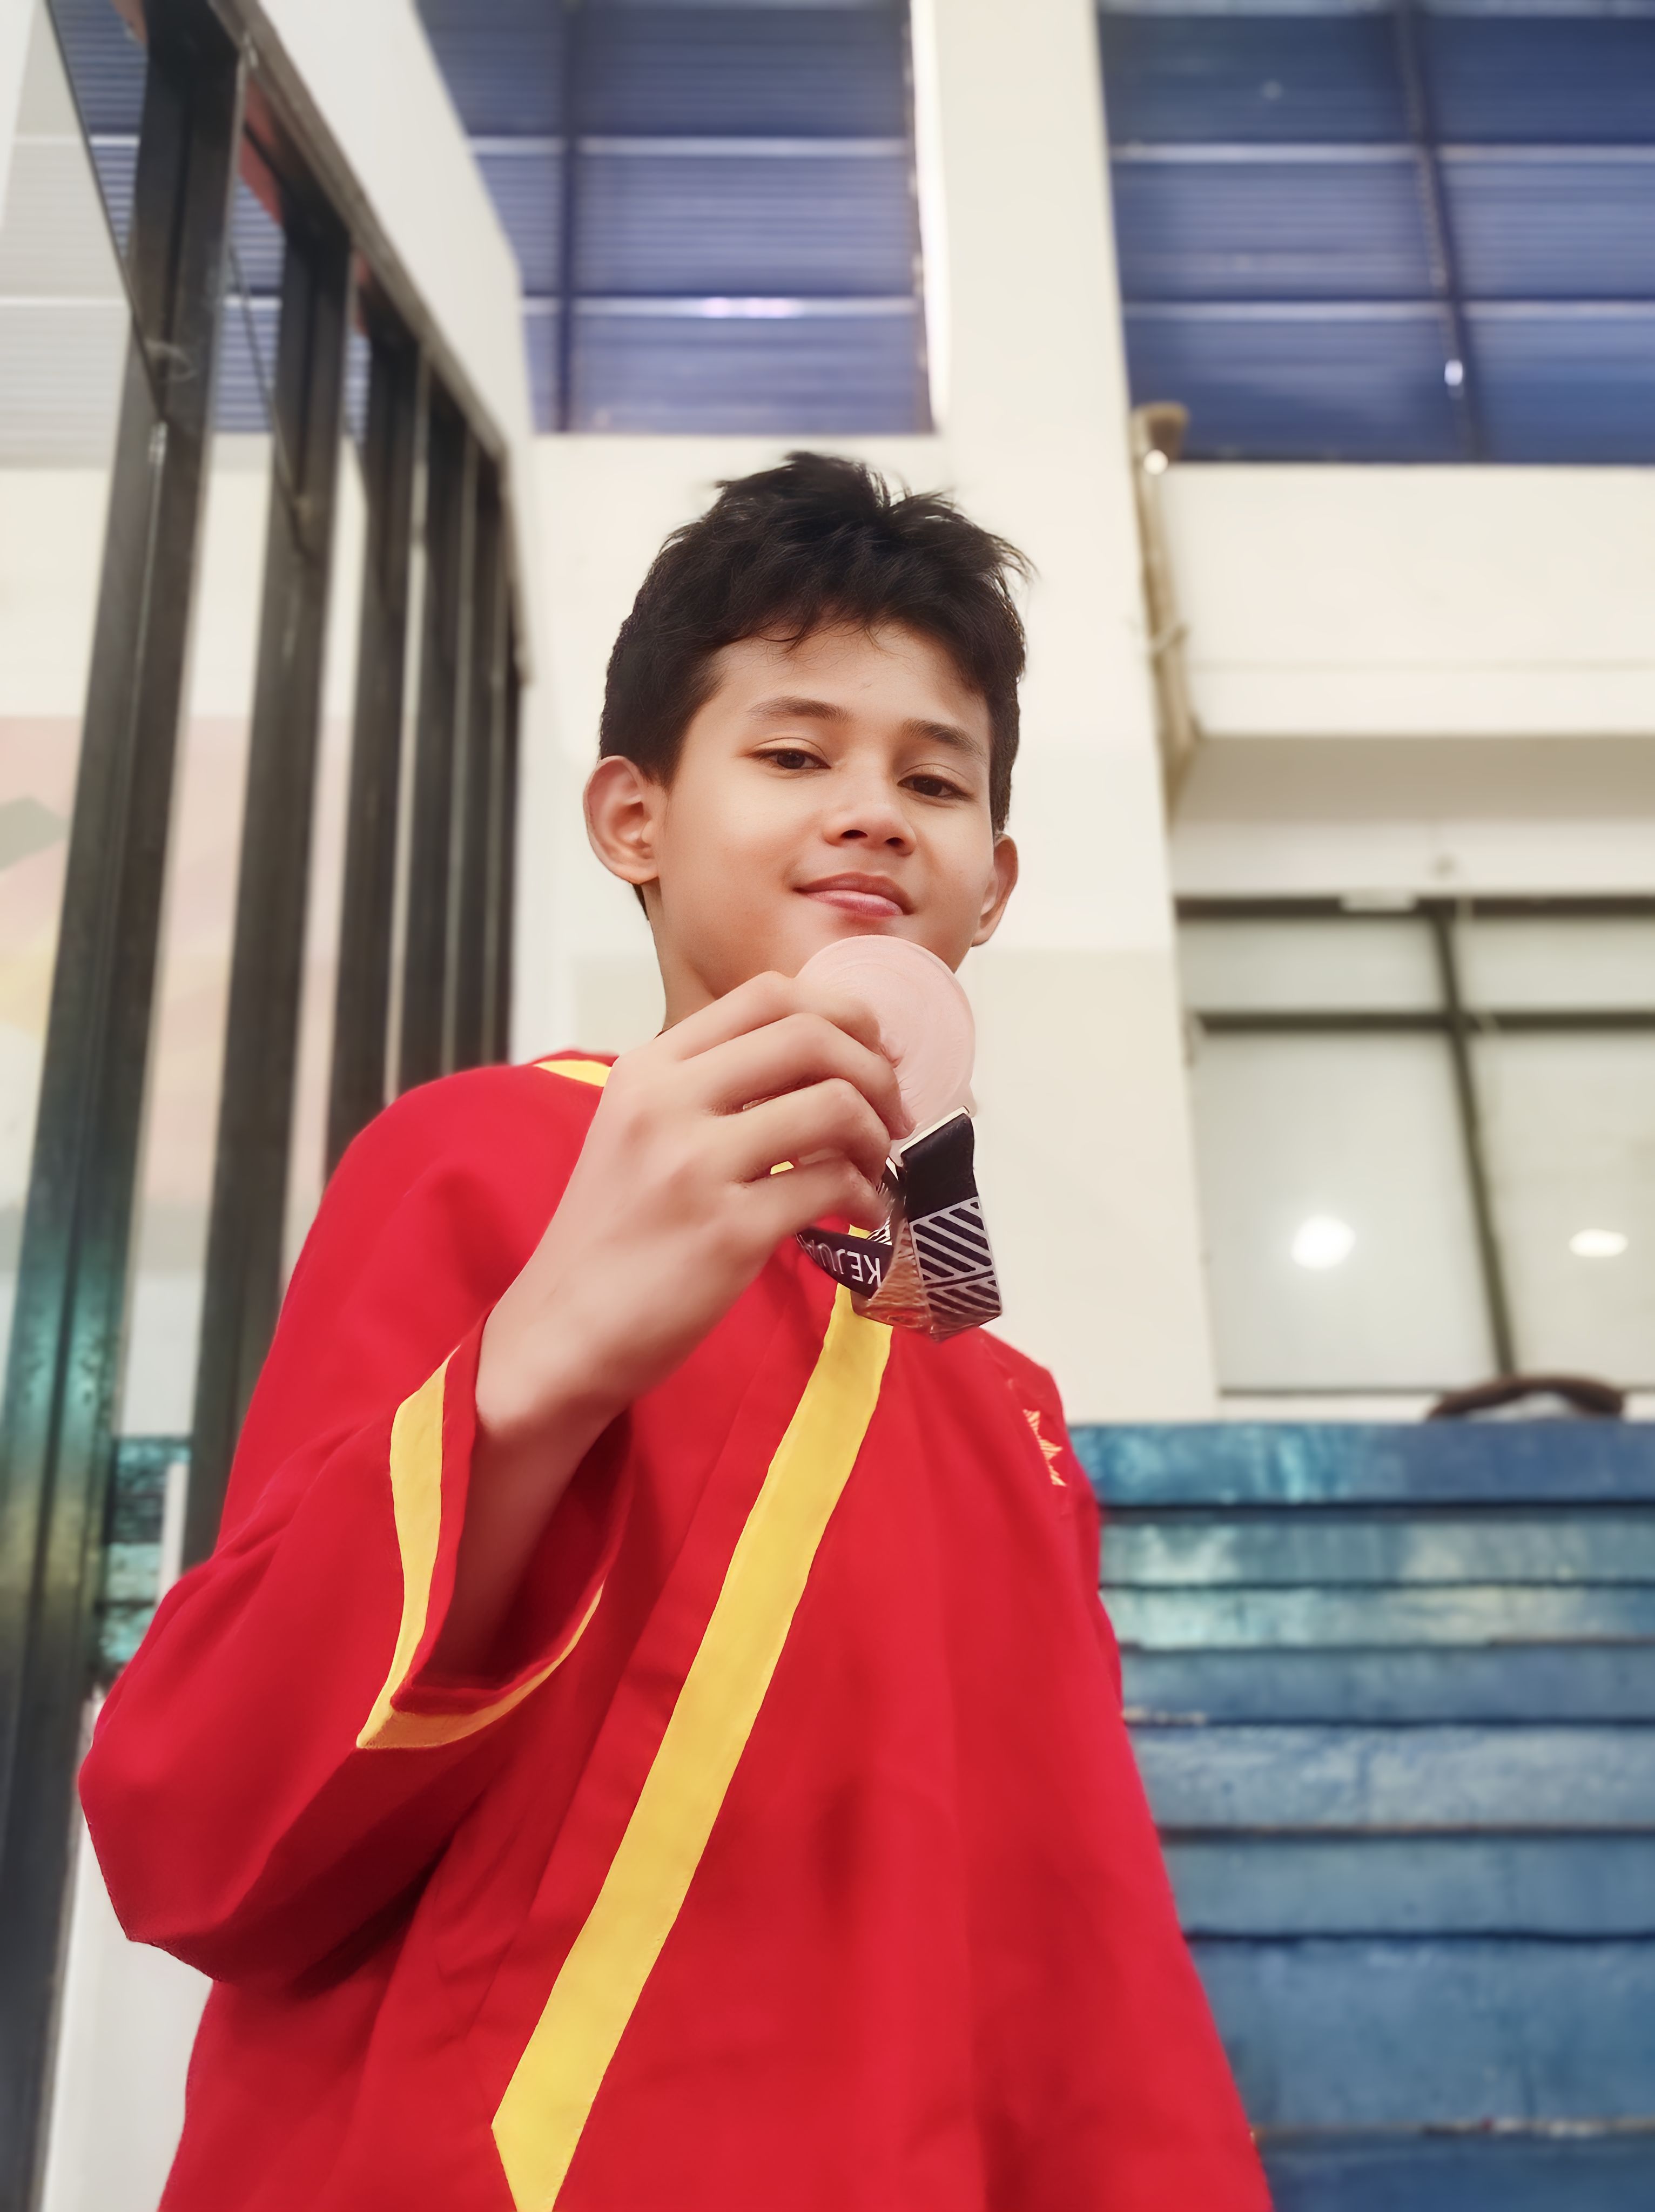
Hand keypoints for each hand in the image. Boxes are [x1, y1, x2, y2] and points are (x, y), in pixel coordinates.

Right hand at [477, 970, 907, 1444]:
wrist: (560, 1332)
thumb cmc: (615, 1237)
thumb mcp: (640, 1133)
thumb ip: (710, 1090)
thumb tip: (822, 1062)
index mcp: (648, 1068)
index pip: (767, 993)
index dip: (842, 1015)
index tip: (870, 1056)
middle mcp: (666, 1101)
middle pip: (811, 1035)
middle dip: (875, 1070)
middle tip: (892, 1115)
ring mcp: (695, 1165)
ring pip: (834, 1105)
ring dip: (877, 1136)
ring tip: (875, 1170)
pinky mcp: (727, 1232)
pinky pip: (834, 1185)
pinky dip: (868, 1199)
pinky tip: (861, 1218)